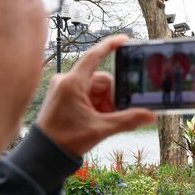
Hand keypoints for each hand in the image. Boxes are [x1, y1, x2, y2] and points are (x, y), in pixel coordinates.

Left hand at [36, 35, 155, 156]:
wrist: (44, 155)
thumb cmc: (66, 140)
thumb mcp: (101, 129)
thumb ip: (127, 120)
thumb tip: (150, 115)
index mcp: (73, 83)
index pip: (94, 56)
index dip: (110, 46)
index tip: (125, 39)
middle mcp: (66, 82)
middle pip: (101, 80)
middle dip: (112, 96)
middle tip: (116, 114)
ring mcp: (64, 89)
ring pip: (95, 89)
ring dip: (105, 103)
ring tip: (105, 121)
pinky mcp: (63, 97)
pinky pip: (87, 95)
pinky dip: (97, 106)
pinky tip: (98, 120)